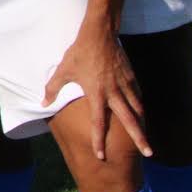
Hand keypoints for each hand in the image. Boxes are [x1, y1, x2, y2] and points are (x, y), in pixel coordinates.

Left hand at [45, 23, 149, 160]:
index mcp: (96, 93)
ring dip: (142, 125)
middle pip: (129, 120)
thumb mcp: (63, 70)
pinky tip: (142, 115)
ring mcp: (125, 85)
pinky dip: (141, 108)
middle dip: (139, 138)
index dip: (98, 140)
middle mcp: (113, 93)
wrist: (99, 35)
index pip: (98, 122)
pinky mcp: (131, 78)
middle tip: (148, 153)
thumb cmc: (79, 53)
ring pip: (137, 109)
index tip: (101, 156)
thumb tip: (43, 103)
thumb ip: (53, 88)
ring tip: (146, 140)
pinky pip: (138, 96)